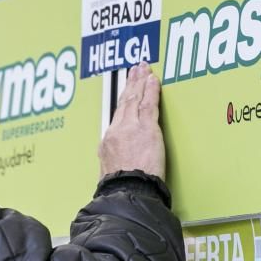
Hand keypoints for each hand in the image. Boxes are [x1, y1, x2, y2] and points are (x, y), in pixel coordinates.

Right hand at [98, 62, 165, 179]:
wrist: (127, 191)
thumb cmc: (121, 189)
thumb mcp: (110, 173)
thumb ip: (116, 160)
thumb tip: (121, 161)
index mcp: (107, 142)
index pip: (117, 116)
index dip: (123, 101)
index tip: (126, 91)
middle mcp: (116, 131)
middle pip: (124, 102)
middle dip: (130, 84)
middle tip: (134, 70)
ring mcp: (131, 128)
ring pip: (135, 99)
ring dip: (139, 81)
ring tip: (143, 69)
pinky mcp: (146, 129)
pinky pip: (149, 104)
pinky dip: (150, 90)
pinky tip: (153, 80)